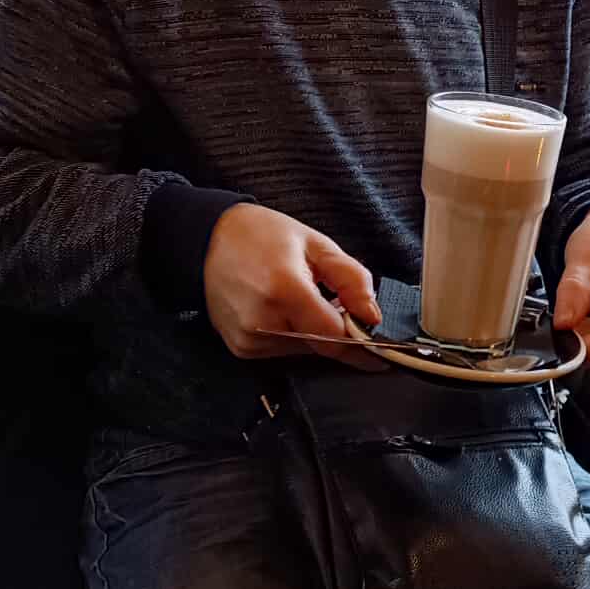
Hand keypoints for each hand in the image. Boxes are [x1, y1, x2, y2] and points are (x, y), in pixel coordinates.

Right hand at [203, 202, 381, 362]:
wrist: (209, 239)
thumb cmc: (261, 236)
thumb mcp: (316, 245)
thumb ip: (351, 279)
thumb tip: (372, 315)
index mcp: (285, 290)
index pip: (336, 337)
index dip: (361, 345)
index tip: (380, 352)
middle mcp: (264, 321)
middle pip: (321, 346)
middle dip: (335, 330)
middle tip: (330, 301)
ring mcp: (249, 338)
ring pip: (302, 350)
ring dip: (311, 331)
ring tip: (296, 297)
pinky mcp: (240, 348)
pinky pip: (281, 350)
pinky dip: (290, 334)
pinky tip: (279, 308)